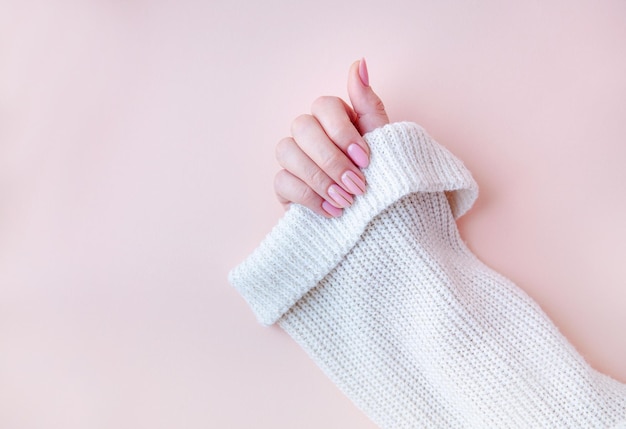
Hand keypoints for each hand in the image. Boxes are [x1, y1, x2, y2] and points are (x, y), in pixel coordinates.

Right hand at [274, 59, 389, 217]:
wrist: (377, 219)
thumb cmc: (380, 176)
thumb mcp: (382, 141)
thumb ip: (368, 103)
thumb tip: (360, 62)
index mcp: (334, 117)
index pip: (324, 105)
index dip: (342, 131)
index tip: (366, 159)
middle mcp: (310, 132)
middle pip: (302, 127)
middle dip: (331, 159)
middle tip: (358, 185)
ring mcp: (294, 158)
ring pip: (286, 151)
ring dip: (319, 177)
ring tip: (346, 201)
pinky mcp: (285, 186)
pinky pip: (282, 181)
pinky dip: (309, 197)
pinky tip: (332, 211)